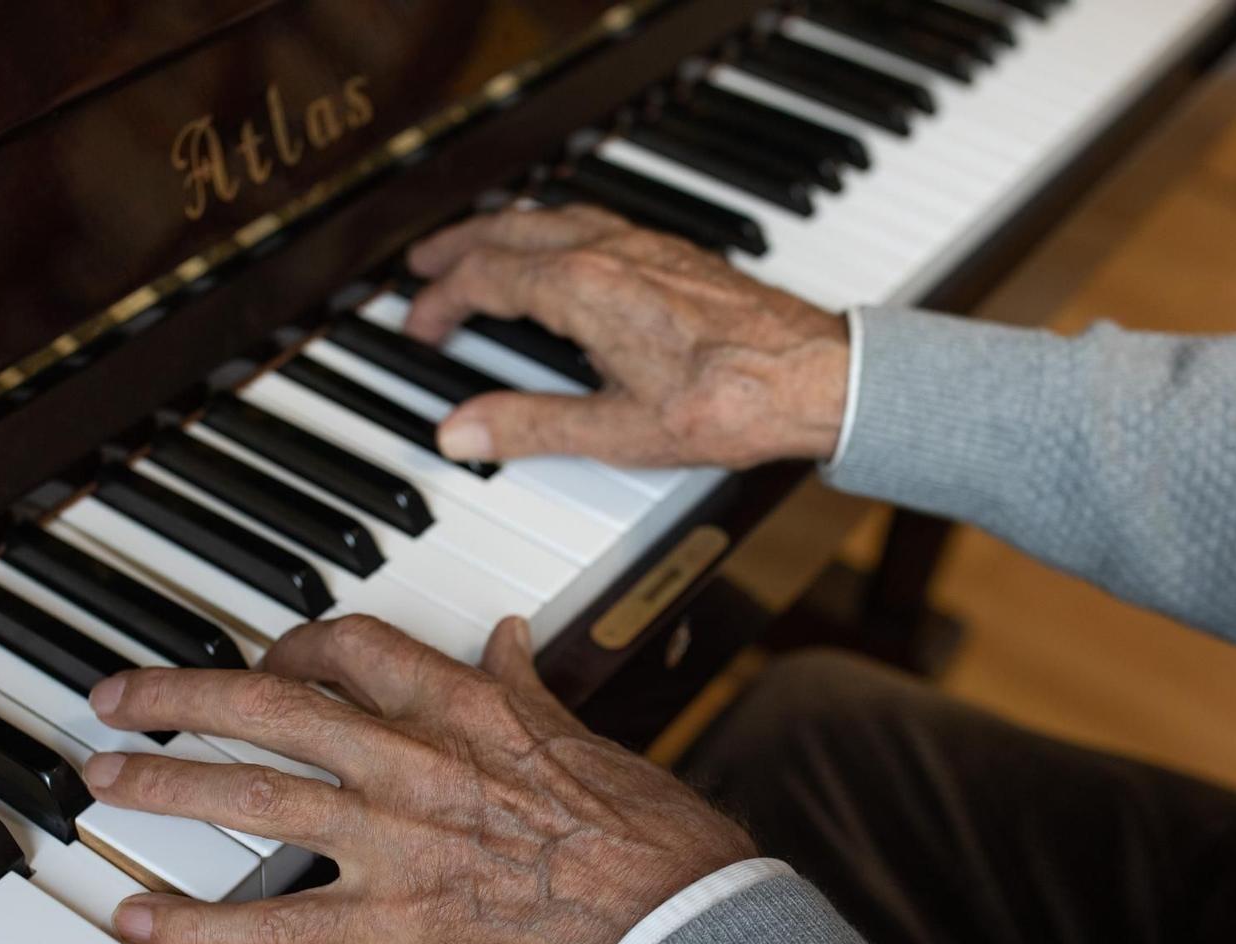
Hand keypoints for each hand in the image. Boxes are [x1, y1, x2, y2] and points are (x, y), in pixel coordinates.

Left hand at [84, 615, 755, 943]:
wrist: (678, 926)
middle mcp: (419, 760)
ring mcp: (400, 841)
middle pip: (271, 706)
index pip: (353, 647)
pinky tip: (137, 926)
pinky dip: (198, 928)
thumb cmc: (652, 835)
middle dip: (179, 697)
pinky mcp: (398, 924)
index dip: (294, 645)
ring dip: (165, 787)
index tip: (269, 660)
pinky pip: (278, 925)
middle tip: (114, 697)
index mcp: (470, 704)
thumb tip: (511, 637)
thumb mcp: (589, 736)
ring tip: (100, 782)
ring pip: (256, 798)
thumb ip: (529, 687)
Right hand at [403, 204, 848, 469]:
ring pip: (553, 218)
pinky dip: (552, 232)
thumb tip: (460, 431)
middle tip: (422, 266)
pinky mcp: (675, 255)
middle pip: (511, 231)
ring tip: (478, 251)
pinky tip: (562, 254)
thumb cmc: (731, 403)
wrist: (817, 378)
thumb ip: (530, 427)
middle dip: (458, 248)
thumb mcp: (616, 430)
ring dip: (504, 232)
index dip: (441, 302)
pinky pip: (593, 222)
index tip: (418, 328)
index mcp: (584, 288)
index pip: (485, 278)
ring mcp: (645, 246)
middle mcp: (611, 252)